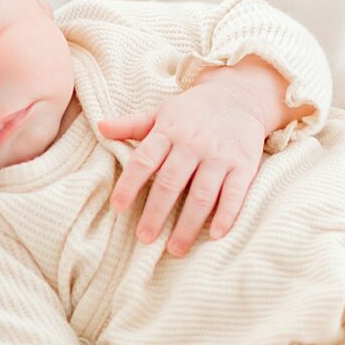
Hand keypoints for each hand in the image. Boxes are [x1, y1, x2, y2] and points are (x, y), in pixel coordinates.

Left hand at [98, 57, 291, 256]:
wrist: (240, 96)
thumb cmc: (193, 110)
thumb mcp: (162, 111)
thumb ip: (132, 124)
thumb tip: (101, 127)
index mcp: (169, 132)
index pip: (144, 160)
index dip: (129, 184)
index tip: (117, 207)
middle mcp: (193, 145)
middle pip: (171, 182)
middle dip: (156, 212)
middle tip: (145, 238)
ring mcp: (220, 156)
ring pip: (202, 194)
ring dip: (188, 223)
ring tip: (175, 248)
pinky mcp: (244, 165)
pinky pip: (235, 193)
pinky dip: (226, 215)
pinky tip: (216, 235)